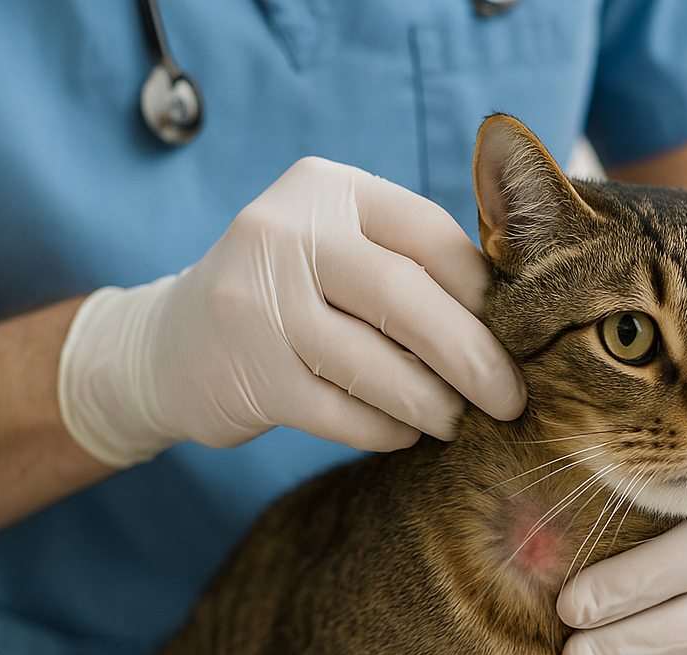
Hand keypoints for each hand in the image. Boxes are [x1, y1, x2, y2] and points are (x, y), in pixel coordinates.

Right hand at [58, 157, 526, 466]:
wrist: (169, 344)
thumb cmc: (289, 297)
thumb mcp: (337, 249)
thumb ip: (410, 263)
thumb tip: (517, 322)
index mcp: (326, 188)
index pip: (428, 233)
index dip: (483, 292)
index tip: (517, 336)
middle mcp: (285, 232)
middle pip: (406, 297)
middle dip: (472, 356)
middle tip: (510, 399)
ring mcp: (258, 302)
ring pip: (375, 363)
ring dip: (432, 402)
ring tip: (457, 421)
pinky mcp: (248, 373)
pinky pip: (341, 412)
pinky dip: (386, 429)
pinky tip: (404, 433)